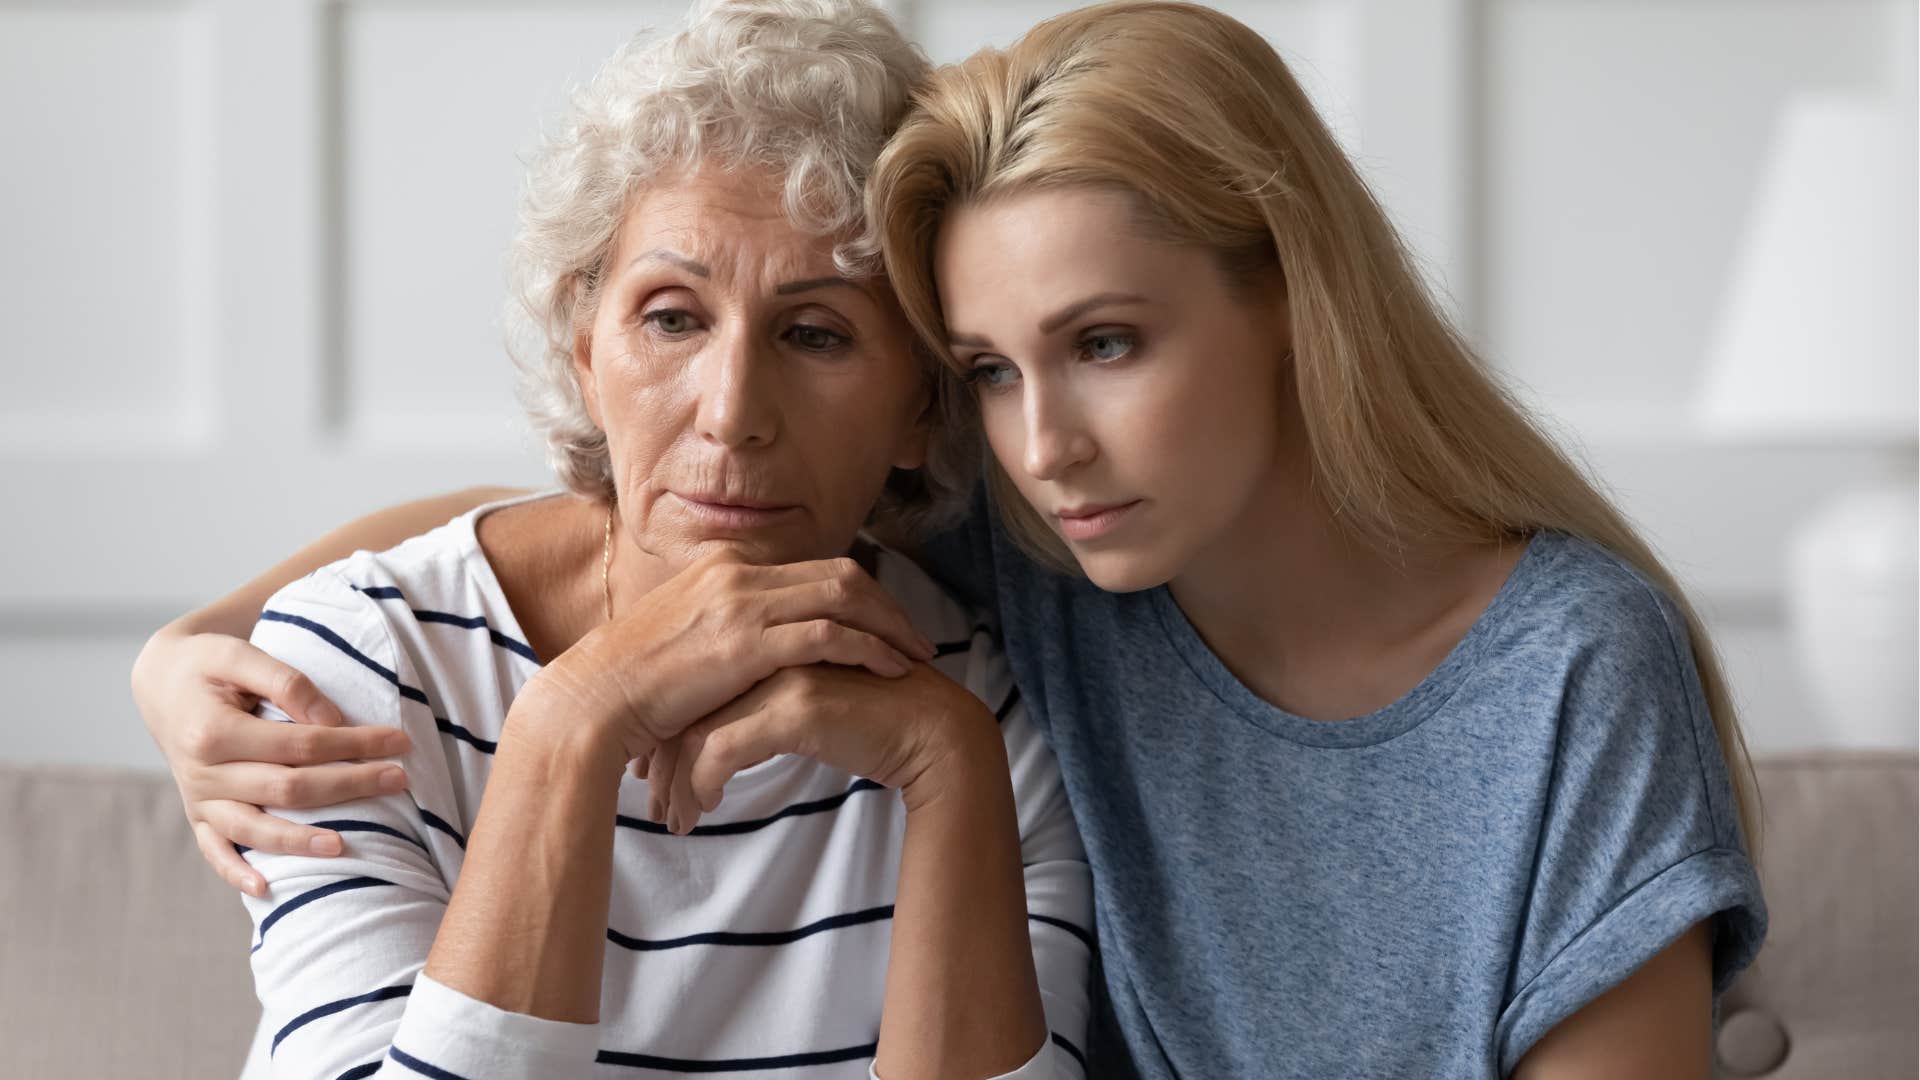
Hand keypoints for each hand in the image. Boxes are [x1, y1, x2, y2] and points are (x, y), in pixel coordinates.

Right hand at [131, 626, 412, 895]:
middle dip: (348, 785)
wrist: (162, 684)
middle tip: (399, 779)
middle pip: (286, 788)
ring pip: (253, 829)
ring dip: (300, 841)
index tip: (398, 742)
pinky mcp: (197, 815)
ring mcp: (199, 799)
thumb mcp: (240, 655)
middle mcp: (203, 772)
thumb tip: (332, 720)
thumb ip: (287, 683)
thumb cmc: (209, 665)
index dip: (352, 744)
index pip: (299, 744)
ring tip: (344, 846)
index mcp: (213, 731)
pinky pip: (214, 851)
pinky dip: (235, 872)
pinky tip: (264, 889)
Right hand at [525, 550, 937, 770]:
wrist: (592, 701)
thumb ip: (726, 632)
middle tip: (918, 640)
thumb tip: (756, 652)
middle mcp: (737, 571)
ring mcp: (741, 602)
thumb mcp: (685, 641)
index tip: (886, 625)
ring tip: (917, 657)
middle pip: (840, 573)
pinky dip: (869, 649)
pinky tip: (892, 671)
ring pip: (844, 595)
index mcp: (724, 564)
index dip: (860, 595)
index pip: (812, 568)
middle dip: (887, 606)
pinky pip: (829, 634)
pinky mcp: (745, 641)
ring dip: (889, 626)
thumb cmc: (632, 687)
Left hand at [650, 661, 999, 833]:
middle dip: (662, 760)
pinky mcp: (798, 706)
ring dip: (677, 782)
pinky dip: (704, 785)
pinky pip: (724, 750)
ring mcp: (783, 673)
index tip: (653, 775)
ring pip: (698, 730)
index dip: (668, 733)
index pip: (695, 687)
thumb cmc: (872, 724)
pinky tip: (706, 810)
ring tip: (673, 820)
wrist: (932, 732)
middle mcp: (770, 650)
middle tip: (652, 803)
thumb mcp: (804, 710)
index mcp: (767, 642)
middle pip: (688, 706)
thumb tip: (712, 744)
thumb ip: (761, 710)